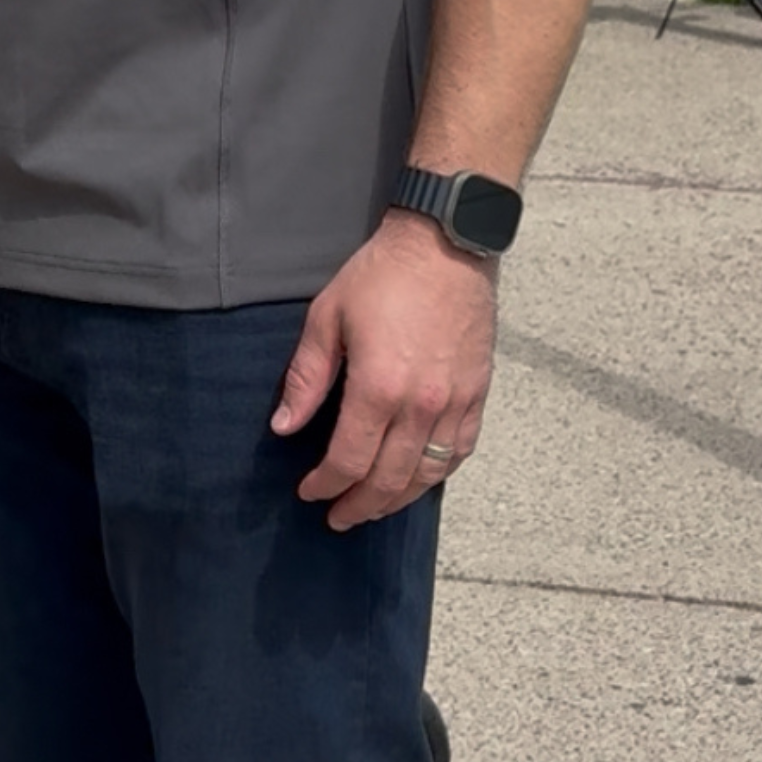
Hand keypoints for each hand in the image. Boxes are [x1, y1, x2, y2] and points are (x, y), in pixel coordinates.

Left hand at [272, 209, 498, 530]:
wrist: (445, 244)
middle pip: (389, 480)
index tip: (309, 492)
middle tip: (339, 517)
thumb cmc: (381, 275)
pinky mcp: (478, 393)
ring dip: (398, 500)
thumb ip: (307, 377)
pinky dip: (438, 474)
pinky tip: (420, 479)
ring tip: (374, 508)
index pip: (348, 460)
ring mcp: (455, 403)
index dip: (326, 484)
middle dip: (359, 505)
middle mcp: (421, 406)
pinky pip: (460, 451)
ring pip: (427, 474)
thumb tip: (284, 427)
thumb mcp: (328, 316)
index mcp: (379, 388)